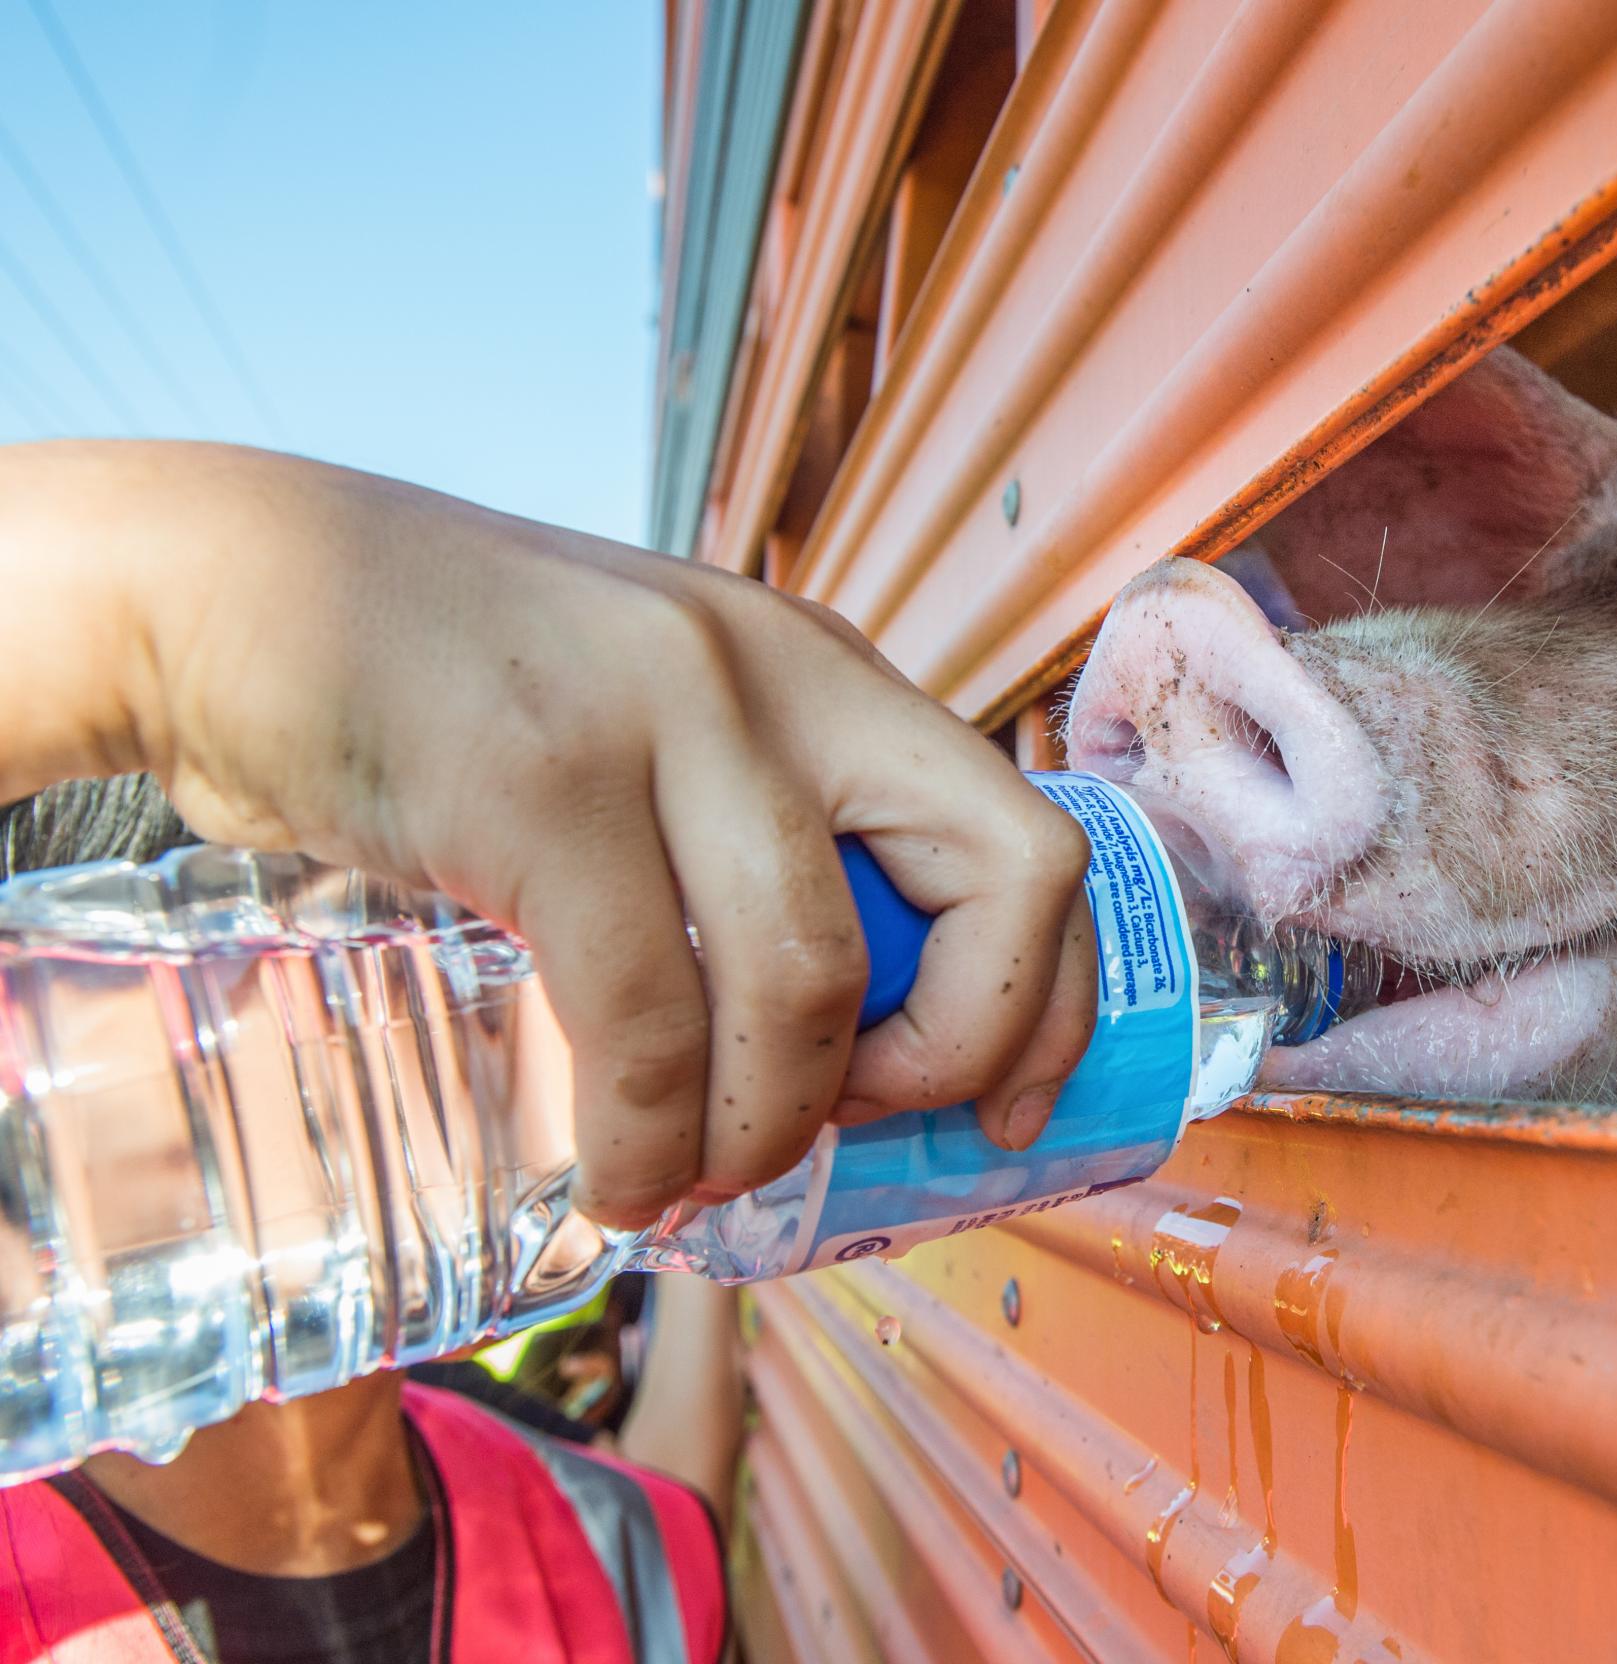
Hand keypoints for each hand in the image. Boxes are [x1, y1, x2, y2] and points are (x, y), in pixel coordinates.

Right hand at [0, 442, 1097, 1227]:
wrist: (229, 588)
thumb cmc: (447, 702)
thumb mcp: (647, 738)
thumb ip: (746, 846)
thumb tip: (834, 1058)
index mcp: (829, 676)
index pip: (1036, 840)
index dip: (1049, 1004)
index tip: (1003, 1115)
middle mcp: (783, 674)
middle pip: (1003, 884)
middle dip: (960, 1053)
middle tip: (853, 1129)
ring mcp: (668, 714)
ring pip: (815, 985)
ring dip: (768, 1131)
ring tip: (689, 1180)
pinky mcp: (542, 780)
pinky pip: (646, 1020)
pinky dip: (643, 1141)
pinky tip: (611, 1178)